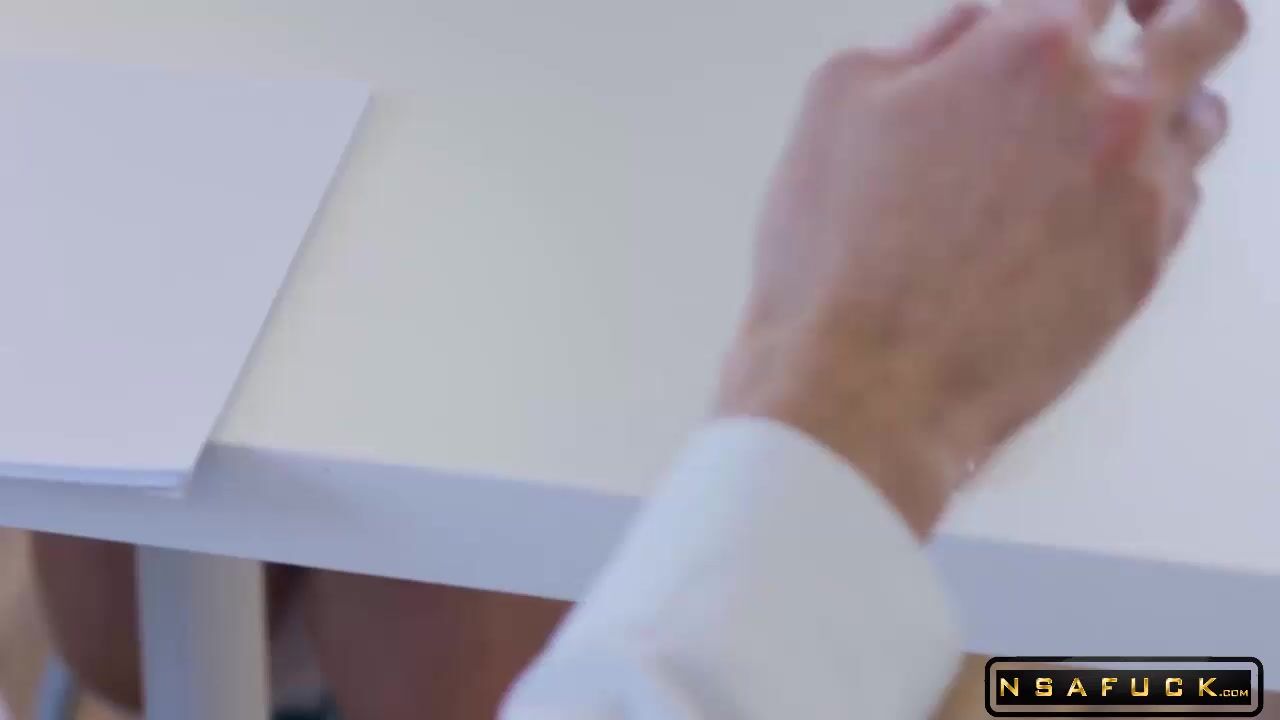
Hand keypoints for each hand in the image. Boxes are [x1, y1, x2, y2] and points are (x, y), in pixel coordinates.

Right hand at [714, 0, 1246, 537]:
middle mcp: (1107, 110)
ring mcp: (1138, 192)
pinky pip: (1179, 200)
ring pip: (1203, 118)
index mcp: (1029, 48)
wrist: (864, 387)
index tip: (1088, 5)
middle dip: (1180, 12)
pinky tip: (1087, 205)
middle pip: (1206, 25)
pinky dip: (1146, 188)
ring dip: (1167, 107)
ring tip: (1114, 128)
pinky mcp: (1144, 267)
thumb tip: (978, 26)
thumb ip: (931, 39)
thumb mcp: (842, 98)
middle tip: (1154, 18)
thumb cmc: (838, 255)